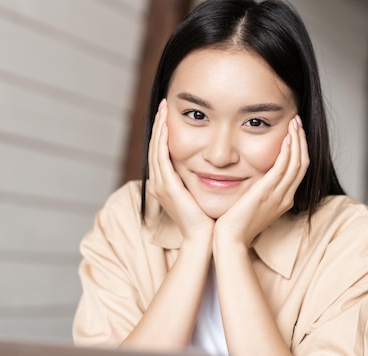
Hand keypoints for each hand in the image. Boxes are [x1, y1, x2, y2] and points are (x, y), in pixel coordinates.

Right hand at [147, 99, 214, 240]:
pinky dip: (162, 140)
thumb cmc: (207, 218)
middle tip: (163, 104)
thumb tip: (213, 162)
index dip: (162, 131)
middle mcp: (158, 183)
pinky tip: (167, 126)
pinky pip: (161, 158)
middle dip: (158, 124)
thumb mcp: (201, 191)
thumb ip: (200, 176)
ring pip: (155, 148)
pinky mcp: (166, 186)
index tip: (169, 113)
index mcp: (164, 184)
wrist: (204, 237)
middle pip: (154, 146)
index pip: (160, 151)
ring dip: (158, 127)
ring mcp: (160, 185)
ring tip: (163, 109)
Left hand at [214, 115, 308, 246]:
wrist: (229, 240)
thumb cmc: (234, 224)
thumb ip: (256, 190)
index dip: (299, 150)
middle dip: (302, 140)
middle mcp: (285, 197)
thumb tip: (252, 177)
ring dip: (297, 140)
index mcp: (282, 200)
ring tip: (295, 123)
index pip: (298, 170)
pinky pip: (284, 167)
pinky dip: (288, 151)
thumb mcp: (250, 204)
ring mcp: (278, 195)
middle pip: (302, 163)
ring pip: (297, 163)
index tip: (294, 133)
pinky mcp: (267, 192)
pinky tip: (287, 138)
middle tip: (298, 122)